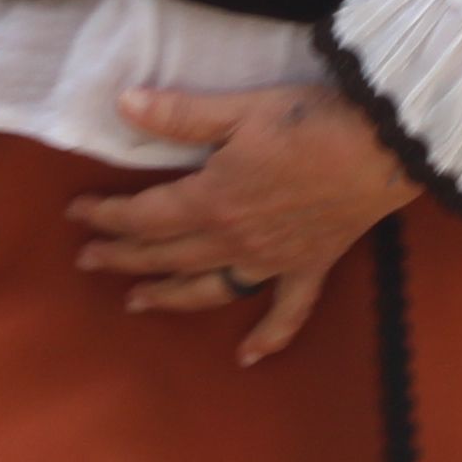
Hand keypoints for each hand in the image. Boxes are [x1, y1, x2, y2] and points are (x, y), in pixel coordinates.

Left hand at [70, 80, 420, 365]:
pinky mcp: (309, 266)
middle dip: (123, 257)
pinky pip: (284, 312)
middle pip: (166, 254)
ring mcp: (271, 259)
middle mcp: (234, 240)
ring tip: (136, 303)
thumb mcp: (241, 110)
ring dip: (169, 297)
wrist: (384, 148)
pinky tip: (247, 358)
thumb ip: (181, 114)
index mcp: (211, 200)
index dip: (106, 215)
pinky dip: (266, 338)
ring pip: (208, 288)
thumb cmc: (312, 121)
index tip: (77, 215)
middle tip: (88, 262)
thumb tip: (124, 103)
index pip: (144, 215)